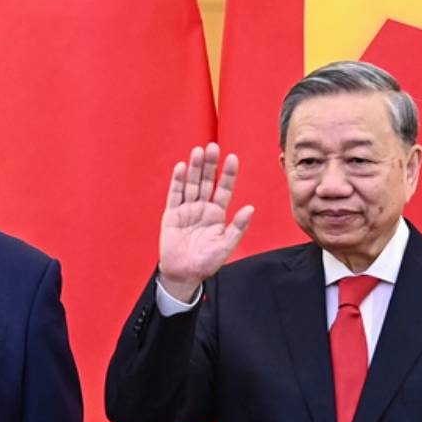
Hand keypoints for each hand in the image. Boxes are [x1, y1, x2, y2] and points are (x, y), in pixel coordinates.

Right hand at [157, 143, 253, 300]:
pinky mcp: (171, 214)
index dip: (228, 174)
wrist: (184, 274)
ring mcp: (186, 210)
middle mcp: (202, 208)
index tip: (232, 157)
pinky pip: (175, 195)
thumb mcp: (226, 246)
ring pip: (191, 184)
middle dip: (210, 165)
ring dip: (194, 168)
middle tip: (213, 147)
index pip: (224, 189)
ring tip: (198, 151)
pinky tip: (181, 167)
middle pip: (207, 181)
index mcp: (217, 214)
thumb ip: (237, 227)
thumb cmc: (206, 262)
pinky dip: (178, 181)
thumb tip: (250, 208)